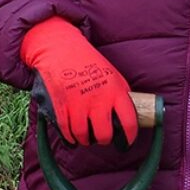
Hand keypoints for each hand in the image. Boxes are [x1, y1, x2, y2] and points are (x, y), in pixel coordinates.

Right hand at [20, 17, 136, 146]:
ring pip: (84, 136)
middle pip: (104, 135)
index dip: (130, 137)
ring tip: (86, 137)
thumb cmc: (88, 61)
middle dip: (104, 140)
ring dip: (85, 140)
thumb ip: (120, 94)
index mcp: (116, 91)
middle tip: (102, 138)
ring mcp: (79, 103)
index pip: (129, 122)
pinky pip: (67, 131)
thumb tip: (128, 115)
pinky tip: (72, 135)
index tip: (126, 142)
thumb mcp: (112, 74)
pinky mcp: (62, 105)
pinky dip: (70, 137)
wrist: (60, 47)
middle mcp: (99, 99)